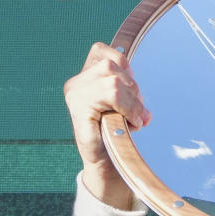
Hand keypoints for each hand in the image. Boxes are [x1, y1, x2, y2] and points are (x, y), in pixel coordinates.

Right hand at [63, 43, 150, 207]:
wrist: (109, 164)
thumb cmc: (116, 133)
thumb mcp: (123, 103)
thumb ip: (125, 86)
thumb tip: (139, 84)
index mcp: (84, 78)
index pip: (102, 50)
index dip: (124, 66)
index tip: (131, 90)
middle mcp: (75, 84)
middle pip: (114, 65)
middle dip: (133, 88)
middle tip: (136, 112)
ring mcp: (75, 96)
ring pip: (114, 80)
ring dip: (133, 101)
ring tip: (134, 119)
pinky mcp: (80, 109)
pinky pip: (112, 94)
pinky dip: (129, 108)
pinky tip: (132, 123)